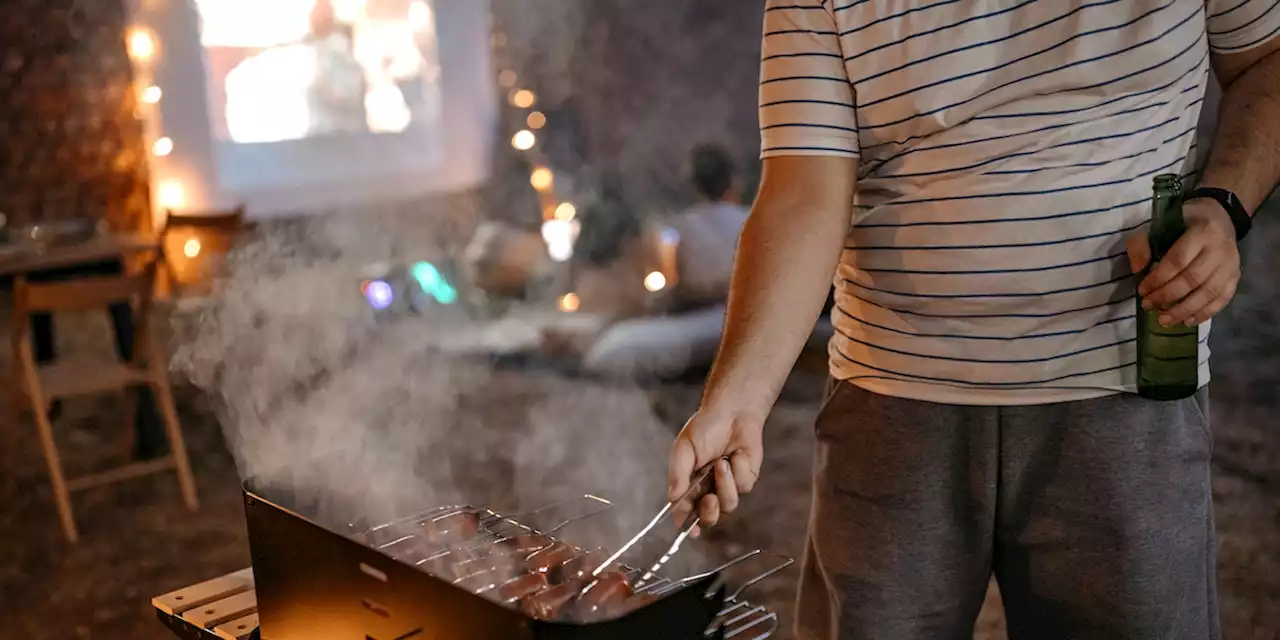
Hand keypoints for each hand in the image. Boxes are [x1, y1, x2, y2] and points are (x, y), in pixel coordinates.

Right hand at [667, 405, 764, 535]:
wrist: (733, 412)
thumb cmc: (705, 428)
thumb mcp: (684, 448)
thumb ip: (678, 474)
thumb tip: (673, 498)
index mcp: (689, 485)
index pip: (685, 511)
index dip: (687, 525)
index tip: (689, 532)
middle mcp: (708, 489)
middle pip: (709, 517)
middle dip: (709, 512)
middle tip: (709, 498)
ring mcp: (728, 486)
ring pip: (729, 504)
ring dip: (725, 484)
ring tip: (721, 462)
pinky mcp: (746, 479)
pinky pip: (743, 486)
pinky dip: (738, 470)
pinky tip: (735, 455)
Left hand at [1126, 199, 1240, 326]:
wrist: (1220, 216)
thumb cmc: (1184, 221)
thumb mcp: (1161, 222)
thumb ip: (1144, 243)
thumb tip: (1138, 270)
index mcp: (1201, 232)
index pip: (1178, 260)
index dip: (1158, 278)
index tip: (1142, 290)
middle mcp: (1220, 250)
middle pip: (1193, 279)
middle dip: (1167, 296)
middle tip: (1148, 306)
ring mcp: (1231, 265)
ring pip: (1209, 293)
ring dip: (1185, 310)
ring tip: (1164, 320)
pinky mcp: (1236, 277)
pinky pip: (1223, 299)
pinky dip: (1205, 313)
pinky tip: (1187, 321)